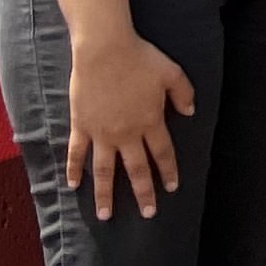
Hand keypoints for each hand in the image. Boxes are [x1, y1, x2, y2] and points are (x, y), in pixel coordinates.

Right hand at [66, 31, 195, 220]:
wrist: (104, 50)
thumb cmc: (140, 58)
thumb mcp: (172, 72)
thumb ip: (183, 93)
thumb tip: (191, 113)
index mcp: (150, 121)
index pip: (163, 153)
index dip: (169, 171)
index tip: (173, 188)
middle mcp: (127, 133)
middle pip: (137, 169)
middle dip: (143, 193)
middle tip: (148, 214)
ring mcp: (102, 132)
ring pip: (105, 171)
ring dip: (106, 194)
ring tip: (106, 216)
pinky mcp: (81, 126)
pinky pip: (77, 154)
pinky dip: (74, 171)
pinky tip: (74, 186)